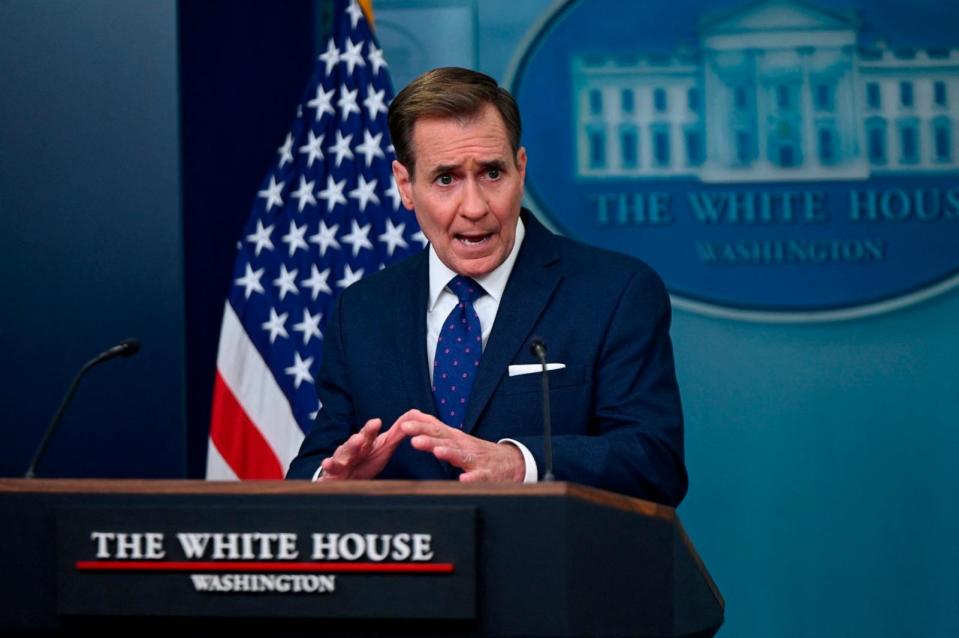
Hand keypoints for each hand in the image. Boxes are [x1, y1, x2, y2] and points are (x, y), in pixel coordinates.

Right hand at [319, 418, 405, 479]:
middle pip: (359, 440)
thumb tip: (413, 416)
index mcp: (366, 443)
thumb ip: (396, 434)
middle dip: (365, 433)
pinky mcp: (332, 473)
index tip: (377, 422)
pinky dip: (328, 466)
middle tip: (371, 426)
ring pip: (345, 452)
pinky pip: (330, 469)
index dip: (372, 429)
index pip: (370, 433)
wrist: (344, 480)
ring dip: (350, 446)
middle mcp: (353, 448)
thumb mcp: (382, 448)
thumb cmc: (364, 462)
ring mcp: (342, 459)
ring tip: (356, 440)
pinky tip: (327, 462)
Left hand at [397, 409, 524, 482]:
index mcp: (455, 439)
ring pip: (461, 456)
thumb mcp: (457, 438)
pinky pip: (479, 477)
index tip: (404, 426)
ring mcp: (477, 460)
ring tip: (438, 452)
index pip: (436, 430)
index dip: (420, 428)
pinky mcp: (488, 475)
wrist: (512, 462)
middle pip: (446, 441)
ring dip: (450, 453)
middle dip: (430, 439)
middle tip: (414, 439)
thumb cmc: (478, 452)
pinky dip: (472, 478)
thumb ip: (436, 429)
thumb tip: (414, 415)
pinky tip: (463, 480)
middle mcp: (465, 447)